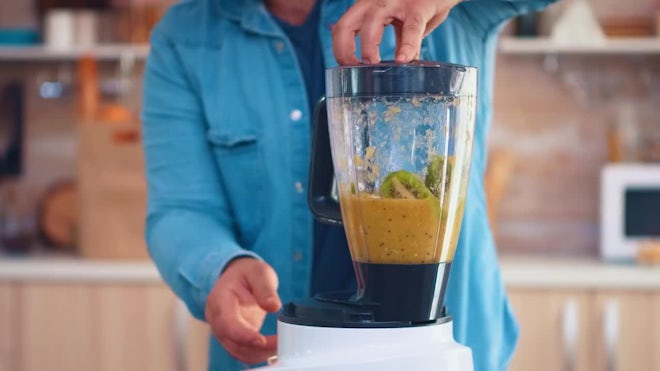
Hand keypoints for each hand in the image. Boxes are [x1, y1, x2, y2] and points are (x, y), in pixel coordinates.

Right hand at [205, 257, 281, 364]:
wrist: (238, 277)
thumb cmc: (246, 274)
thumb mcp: (258, 272)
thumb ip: (265, 288)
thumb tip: (273, 306)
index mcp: (219, 300)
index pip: (226, 323)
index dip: (242, 335)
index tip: (261, 340)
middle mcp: (218, 319)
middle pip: (232, 342)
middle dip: (256, 347)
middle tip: (279, 343)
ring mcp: (224, 331)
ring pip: (238, 351)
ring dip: (259, 353)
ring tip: (280, 345)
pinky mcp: (234, 338)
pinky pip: (244, 352)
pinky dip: (259, 354)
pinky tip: (274, 348)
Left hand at [332, 0, 460, 64]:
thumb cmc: (422, 2)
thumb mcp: (405, 20)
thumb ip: (402, 40)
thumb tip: (402, 66)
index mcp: (368, 6)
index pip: (342, 27)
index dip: (340, 49)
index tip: (346, 67)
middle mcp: (376, 1)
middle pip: (346, 25)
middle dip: (344, 50)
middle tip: (353, 69)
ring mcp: (396, 1)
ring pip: (372, 23)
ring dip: (368, 47)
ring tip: (373, 65)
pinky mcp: (419, 7)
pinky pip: (411, 29)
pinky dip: (406, 47)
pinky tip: (404, 60)